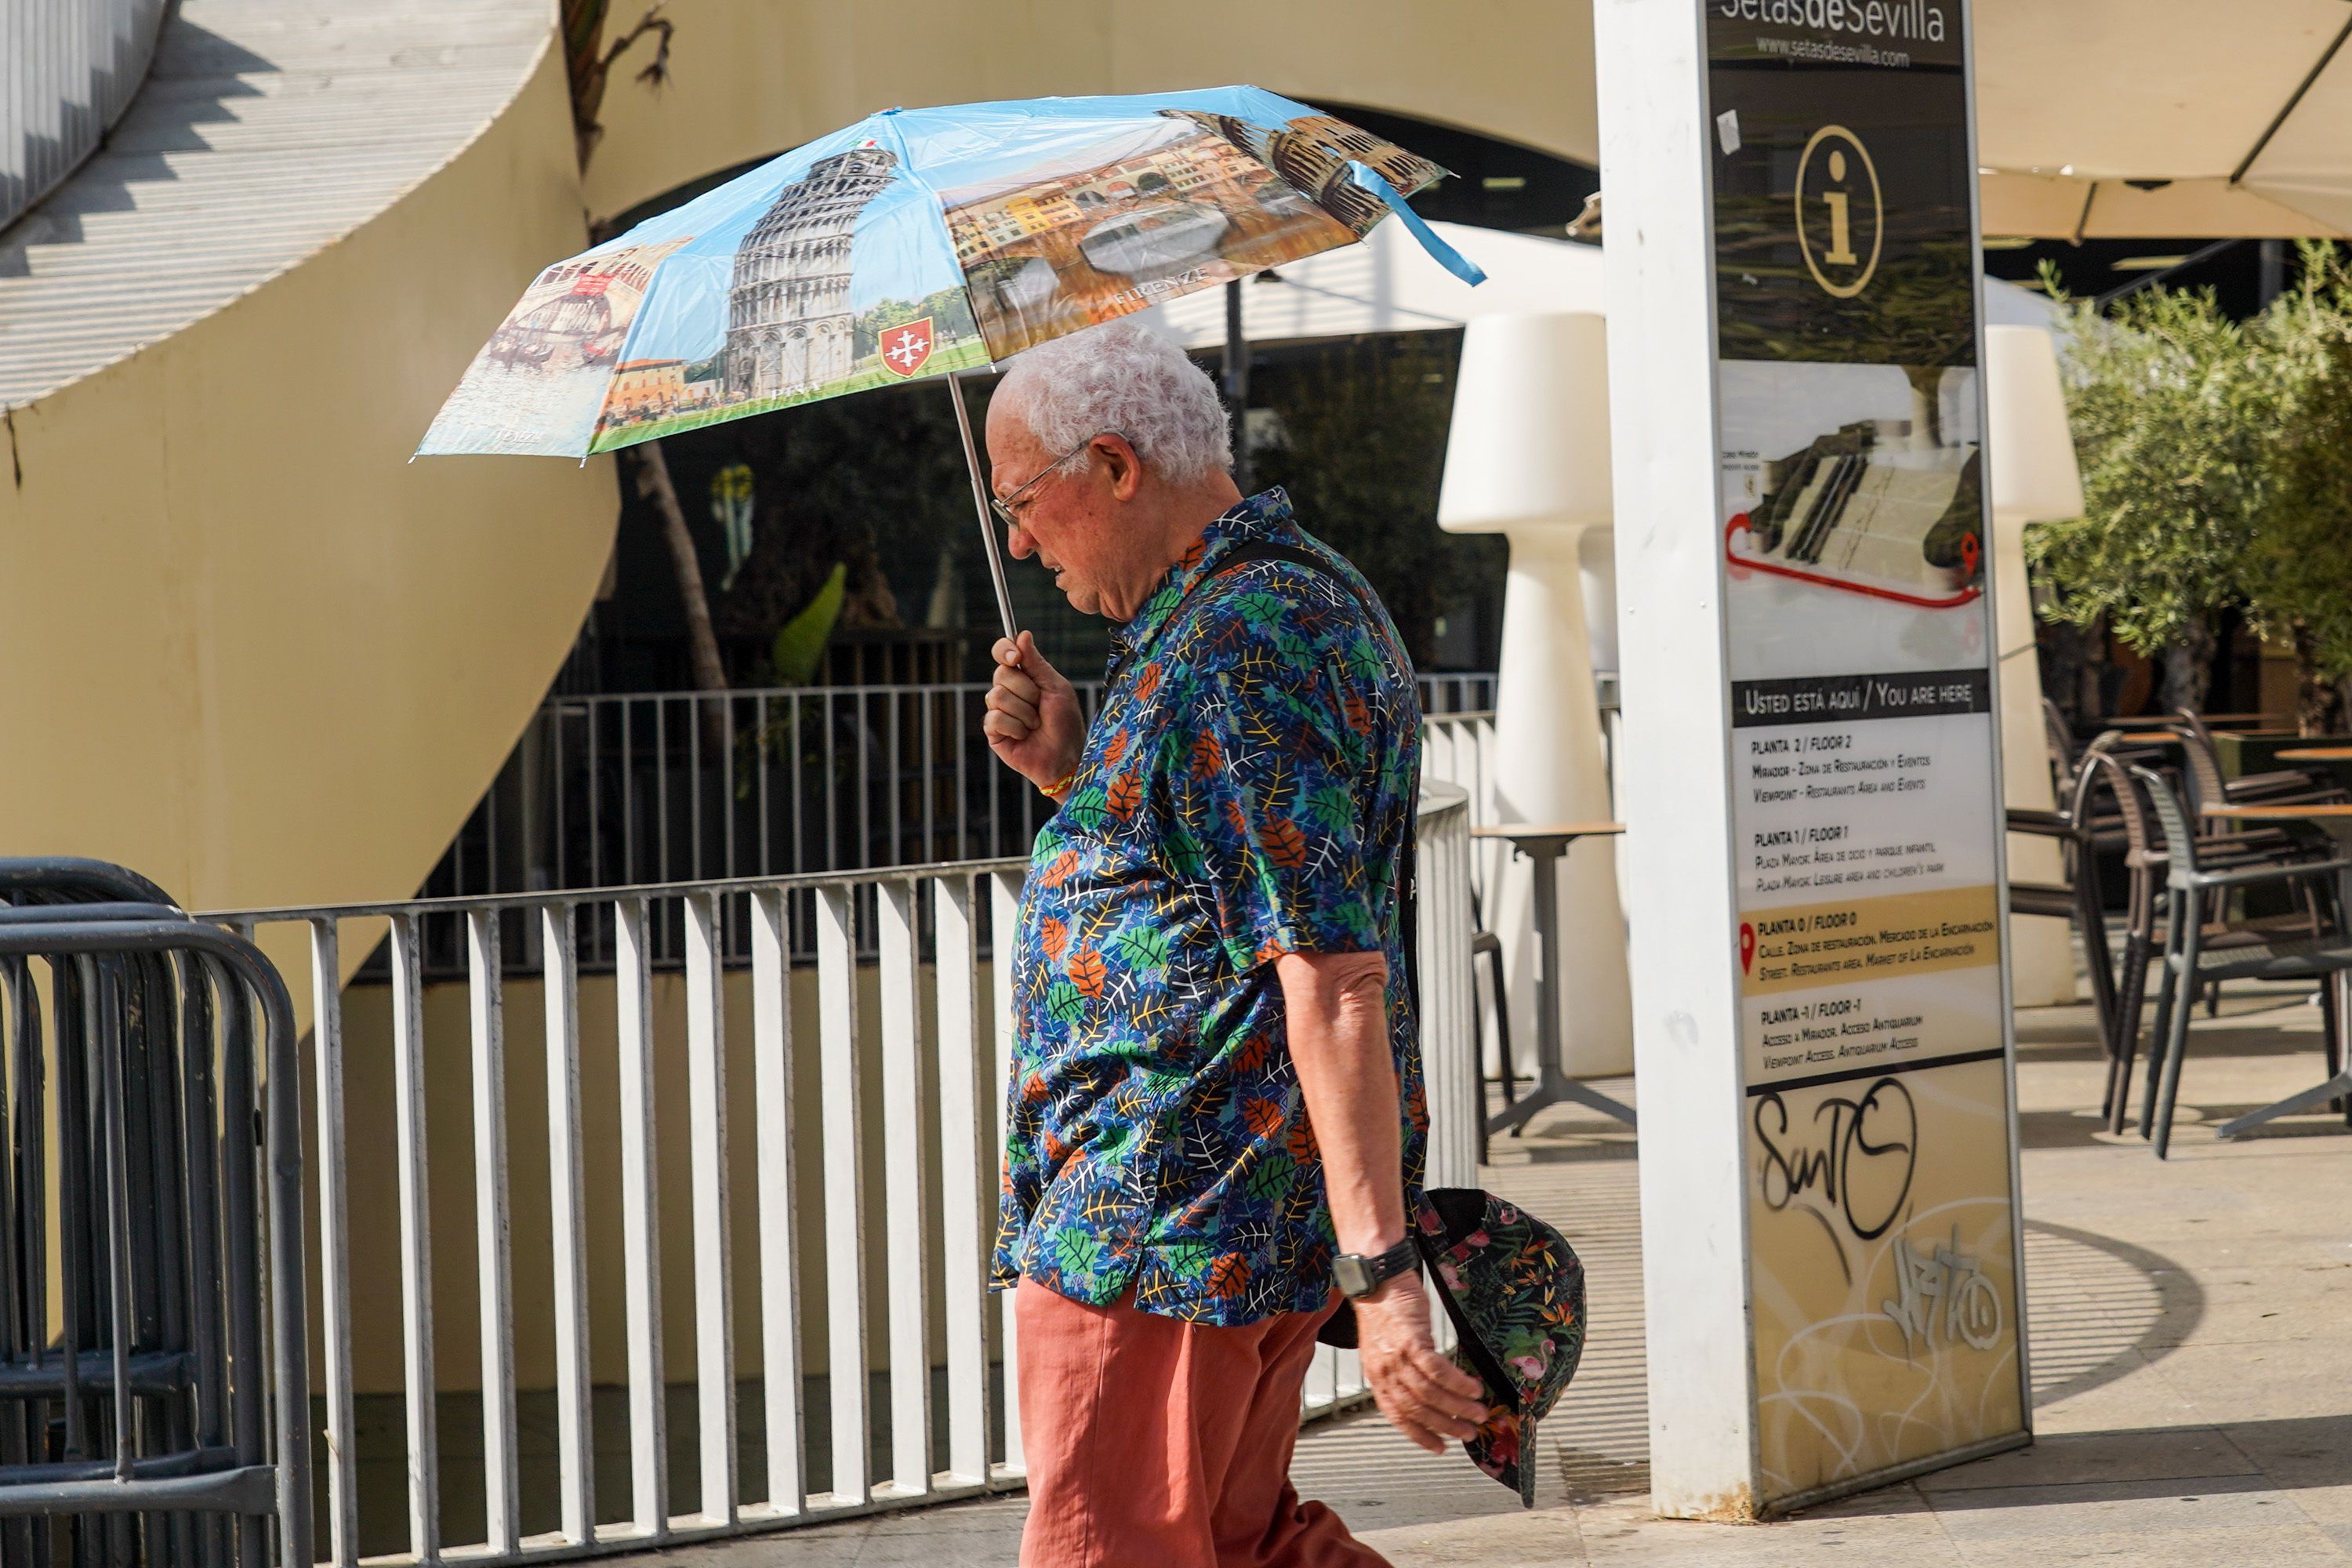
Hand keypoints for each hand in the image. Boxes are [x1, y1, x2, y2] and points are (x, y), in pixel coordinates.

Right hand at [983, 633, 1083, 791]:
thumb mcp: (1056, 688)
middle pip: (1001, 674)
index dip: (1005, 650)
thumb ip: (1037, 663)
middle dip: (1027, 691)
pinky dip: (1016, 728)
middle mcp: (1008, 691)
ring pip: (998, 696)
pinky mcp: (993, 731)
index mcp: (1024, 677)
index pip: (1003, 653)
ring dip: (1024, 713)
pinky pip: (996, 718)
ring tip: (1035, 725)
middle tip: (1040, 706)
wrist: (1066, 757)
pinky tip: (1024, 736)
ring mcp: (999, 710)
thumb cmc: (1066, 723)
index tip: (1016, 658)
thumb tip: (1022, 634)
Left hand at [1350, 1272, 1489, 1454]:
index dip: (1419, 1434)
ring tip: (1479, 1412)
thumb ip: (1400, 1373)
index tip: (1440, 1447)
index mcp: (1377, 1378)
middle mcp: (1384, 1372)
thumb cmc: (1386, 1311)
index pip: (1398, 1415)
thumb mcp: (1386, 1349)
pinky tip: (1473, 1387)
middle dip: (1446, 1425)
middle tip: (1469, 1433)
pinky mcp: (1411, 1341)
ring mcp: (1397, 1357)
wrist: (1378, 1279)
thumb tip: (1426, 1395)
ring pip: (1429, 1393)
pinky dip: (1457, 1383)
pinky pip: (1437, 1370)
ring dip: (1457, 1407)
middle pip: (1417, 1409)